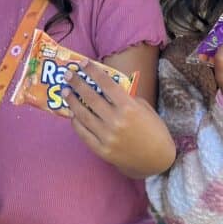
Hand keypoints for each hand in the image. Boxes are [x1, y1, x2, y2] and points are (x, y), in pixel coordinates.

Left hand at [62, 60, 175, 177]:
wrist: (157, 160)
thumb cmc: (154, 130)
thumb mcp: (144, 109)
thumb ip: (126, 98)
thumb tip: (106, 89)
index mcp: (129, 107)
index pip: (106, 84)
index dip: (92, 71)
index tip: (82, 63)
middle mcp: (116, 121)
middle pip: (90, 97)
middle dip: (77, 83)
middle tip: (67, 75)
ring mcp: (107, 137)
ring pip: (83, 115)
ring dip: (71, 101)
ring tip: (65, 92)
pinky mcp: (101, 150)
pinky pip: (83, 133)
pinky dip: (76, 122)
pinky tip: (72, 114)